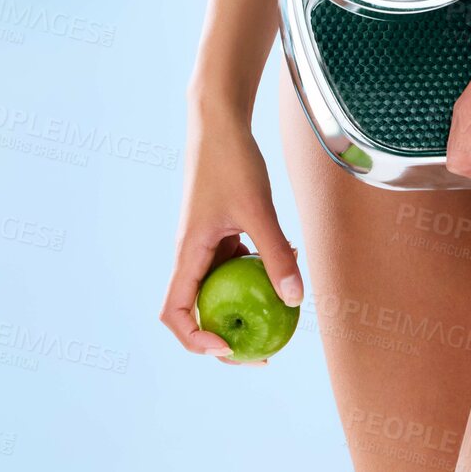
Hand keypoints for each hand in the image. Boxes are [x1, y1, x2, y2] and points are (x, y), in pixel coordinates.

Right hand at [160, 99, 303, 363]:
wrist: (220, 119)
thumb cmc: (232, 159)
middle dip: (223, 337)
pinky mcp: (220, 228)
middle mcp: (191, 252)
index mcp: (188, 252)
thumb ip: (276, 253)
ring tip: (279, 311)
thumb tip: (296, 299)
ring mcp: (205, 240)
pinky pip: (233, 262)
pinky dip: (254, 269)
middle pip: (196, 310)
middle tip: (259, 352)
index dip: (195, 339)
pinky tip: (287, 259)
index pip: (174, 313)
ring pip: (218, 286)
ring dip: (242, 304)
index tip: (229, 344)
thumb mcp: (258, 208)